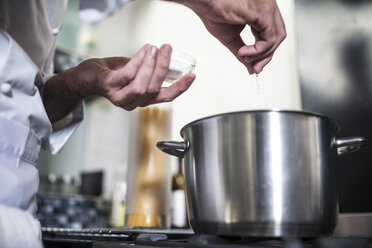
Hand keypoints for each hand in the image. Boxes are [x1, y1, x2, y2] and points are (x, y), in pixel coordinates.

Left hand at [78, 44, 194, 109]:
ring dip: (150, 65)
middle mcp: (133, 102)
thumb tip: (166, 58)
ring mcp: (120, 97)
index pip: (166, 97)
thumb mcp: (135, 72)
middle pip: (154, 90)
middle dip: (163, 68)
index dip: (180, 88)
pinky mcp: (109, 87)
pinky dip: (138, 61)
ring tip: (154, 49)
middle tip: (167, 49)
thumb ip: (150, 70)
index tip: (192, 76)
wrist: (86, 77)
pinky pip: (127, 75)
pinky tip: (144, 51)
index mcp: (143, 99)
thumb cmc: (112, 74)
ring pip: (142, 86)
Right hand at [178, 0, 285, 73]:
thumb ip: (244, 53)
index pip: (272, 35)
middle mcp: (267, 7)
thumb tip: (251, 68)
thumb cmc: (213, 13)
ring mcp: (267, 8)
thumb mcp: (232, 39)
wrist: (204, 3)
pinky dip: (259, 50)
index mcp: (261, 11)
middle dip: (266, 56)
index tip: (254, 66)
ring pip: (276, 38)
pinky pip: (270, 38)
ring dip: (261, 54)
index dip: (265, 53)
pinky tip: (244, 52)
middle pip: (279, 36)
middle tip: (255, 67)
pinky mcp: (263, 12)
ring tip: (245, 57)